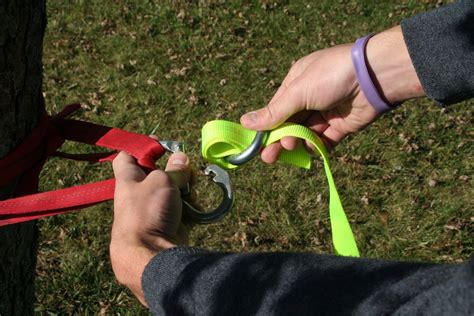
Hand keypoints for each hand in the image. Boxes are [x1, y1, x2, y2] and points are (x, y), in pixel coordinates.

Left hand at [110, 150, 191, 305]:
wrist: (151, 253)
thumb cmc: (148, 211)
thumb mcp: (162, 181)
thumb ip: (174, 168)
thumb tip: (181, 158)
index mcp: (129, 178)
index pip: (128, 156)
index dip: (142, 147)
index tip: (160, 144)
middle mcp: (140, 192)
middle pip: (159, 172)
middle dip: (176, 170)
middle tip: (184, 171)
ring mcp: (155, 208)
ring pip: (175, 189)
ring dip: (186, 189)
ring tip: (190, 194)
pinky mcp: (170, 221)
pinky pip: (183, 206)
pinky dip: (190, 206)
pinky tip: (193, 209)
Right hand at [241, 26, 423, 162]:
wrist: (374, 77)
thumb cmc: (330, 76)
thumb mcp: (297, 93)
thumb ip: (274, 112)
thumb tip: (245, 122)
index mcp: (296, 83)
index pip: (276, 109)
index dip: (266, 127)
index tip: (256, 144)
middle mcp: (310, 97)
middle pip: (289, 124)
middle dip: (279, 140)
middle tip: (269, 157)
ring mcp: (326, 112)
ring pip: (304, 133)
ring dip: (296, 143)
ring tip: (291, 148)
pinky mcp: (341, 126)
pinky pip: (323, 140)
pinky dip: (316, 146)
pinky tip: (310, 149)